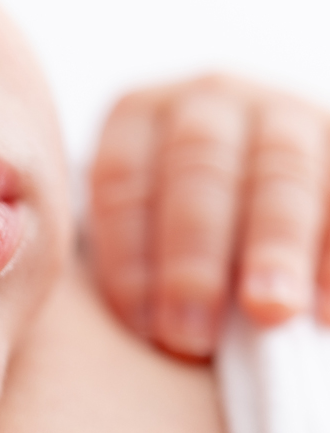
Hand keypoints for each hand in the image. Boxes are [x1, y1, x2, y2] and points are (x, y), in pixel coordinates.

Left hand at [89, 75, 329, 356]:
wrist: (248, 183)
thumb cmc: (175, 224)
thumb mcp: (140, 230)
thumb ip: (136, 267)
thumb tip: (158, 331)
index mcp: (139, 117)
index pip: (123, 178)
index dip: (129, 253)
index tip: (143, 324)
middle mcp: (209, 101)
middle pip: (199, 168)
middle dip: (194, 254)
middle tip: (193, 332)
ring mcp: (283, 112)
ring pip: (281, 173)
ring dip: (274, 247)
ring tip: (268, 310)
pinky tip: (323, 311)